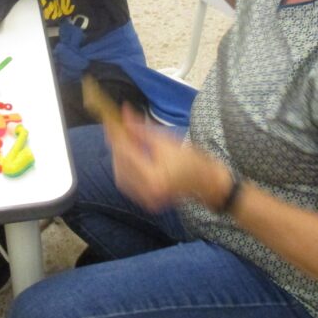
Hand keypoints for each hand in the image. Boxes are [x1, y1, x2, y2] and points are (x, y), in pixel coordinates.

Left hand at [103, 104, 220, 211]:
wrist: (206, 181)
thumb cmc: (189, 158)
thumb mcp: (165, 140)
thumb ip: (141, 130)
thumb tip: (123, 114)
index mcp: (155, 176)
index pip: (127, 153)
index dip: (117, 135)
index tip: (110, 121)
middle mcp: (149, 191)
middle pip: (121, 166)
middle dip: (117, 147)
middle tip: (116, 130)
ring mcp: (148, 200)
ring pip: (121, 176)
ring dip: (119, 159)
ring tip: (125, 144)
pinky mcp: (148, 203)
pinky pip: (128, 185)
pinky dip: (125, 171)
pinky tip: (130, 160)